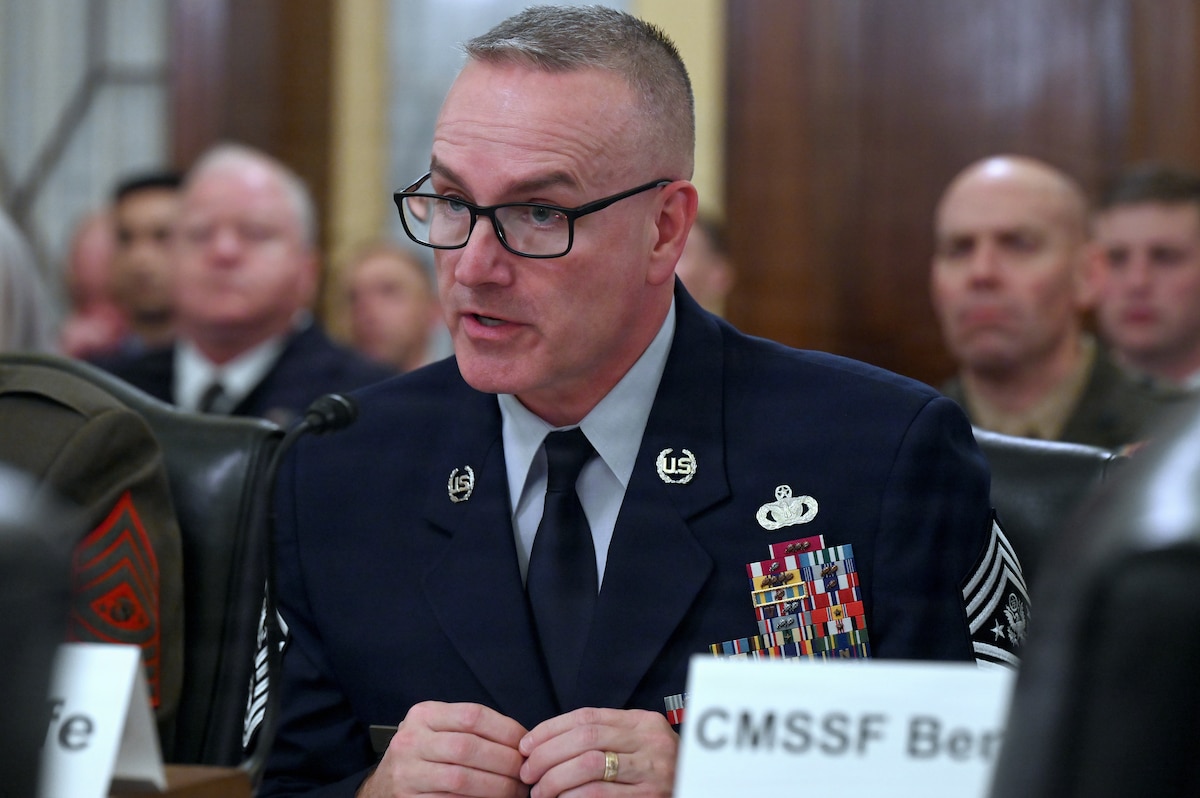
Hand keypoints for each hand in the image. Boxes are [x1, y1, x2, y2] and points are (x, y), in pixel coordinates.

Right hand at [359, 701, 529, 797]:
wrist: (383, 785)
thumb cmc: (424, 753)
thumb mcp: (438, 728)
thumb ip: (470, 728)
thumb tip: (521, 741)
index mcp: (423, 714)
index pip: (472, 716)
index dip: (506, 730)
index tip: (526, 744)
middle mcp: (411, 740)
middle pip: (469, 747)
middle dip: (505, 761)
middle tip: (525, 772)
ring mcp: (407, 773)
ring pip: (461, 779)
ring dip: (496, 786)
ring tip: (515, 790)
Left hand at [519, 708, 677, 796]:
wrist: (693, 790)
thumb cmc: (654, 773)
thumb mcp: (637, 746)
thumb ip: (605, 739)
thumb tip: (546, 744)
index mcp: (643, 722)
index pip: (586, 717)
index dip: (549, 729)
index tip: (526, 745)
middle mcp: (650, 742)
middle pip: (584, 738)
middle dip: (546, 755)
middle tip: (527, 772)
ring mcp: (652, 771)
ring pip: (589, 765)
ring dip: (554, 779)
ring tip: (539, 791)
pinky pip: (599, 795)